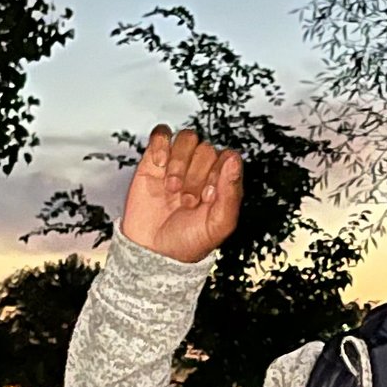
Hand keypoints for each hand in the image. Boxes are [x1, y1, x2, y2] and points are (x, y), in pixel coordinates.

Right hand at [119, 123, 243, 263]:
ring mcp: (178, 164)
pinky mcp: (154, 161)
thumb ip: (231, 194)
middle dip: (196, 176)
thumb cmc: (187, 242)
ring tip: (172, 188)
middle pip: (206, 149)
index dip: (218, 173)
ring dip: (180, 162)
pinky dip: (160, 145)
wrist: (153, 252)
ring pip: (187, 138)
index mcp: (221, 183)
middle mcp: (201, 170)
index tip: (208, 196)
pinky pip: (161, 135)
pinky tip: (159, 166)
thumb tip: (233, 160)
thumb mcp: (218, 225)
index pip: (227, 157)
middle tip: (187, 201)